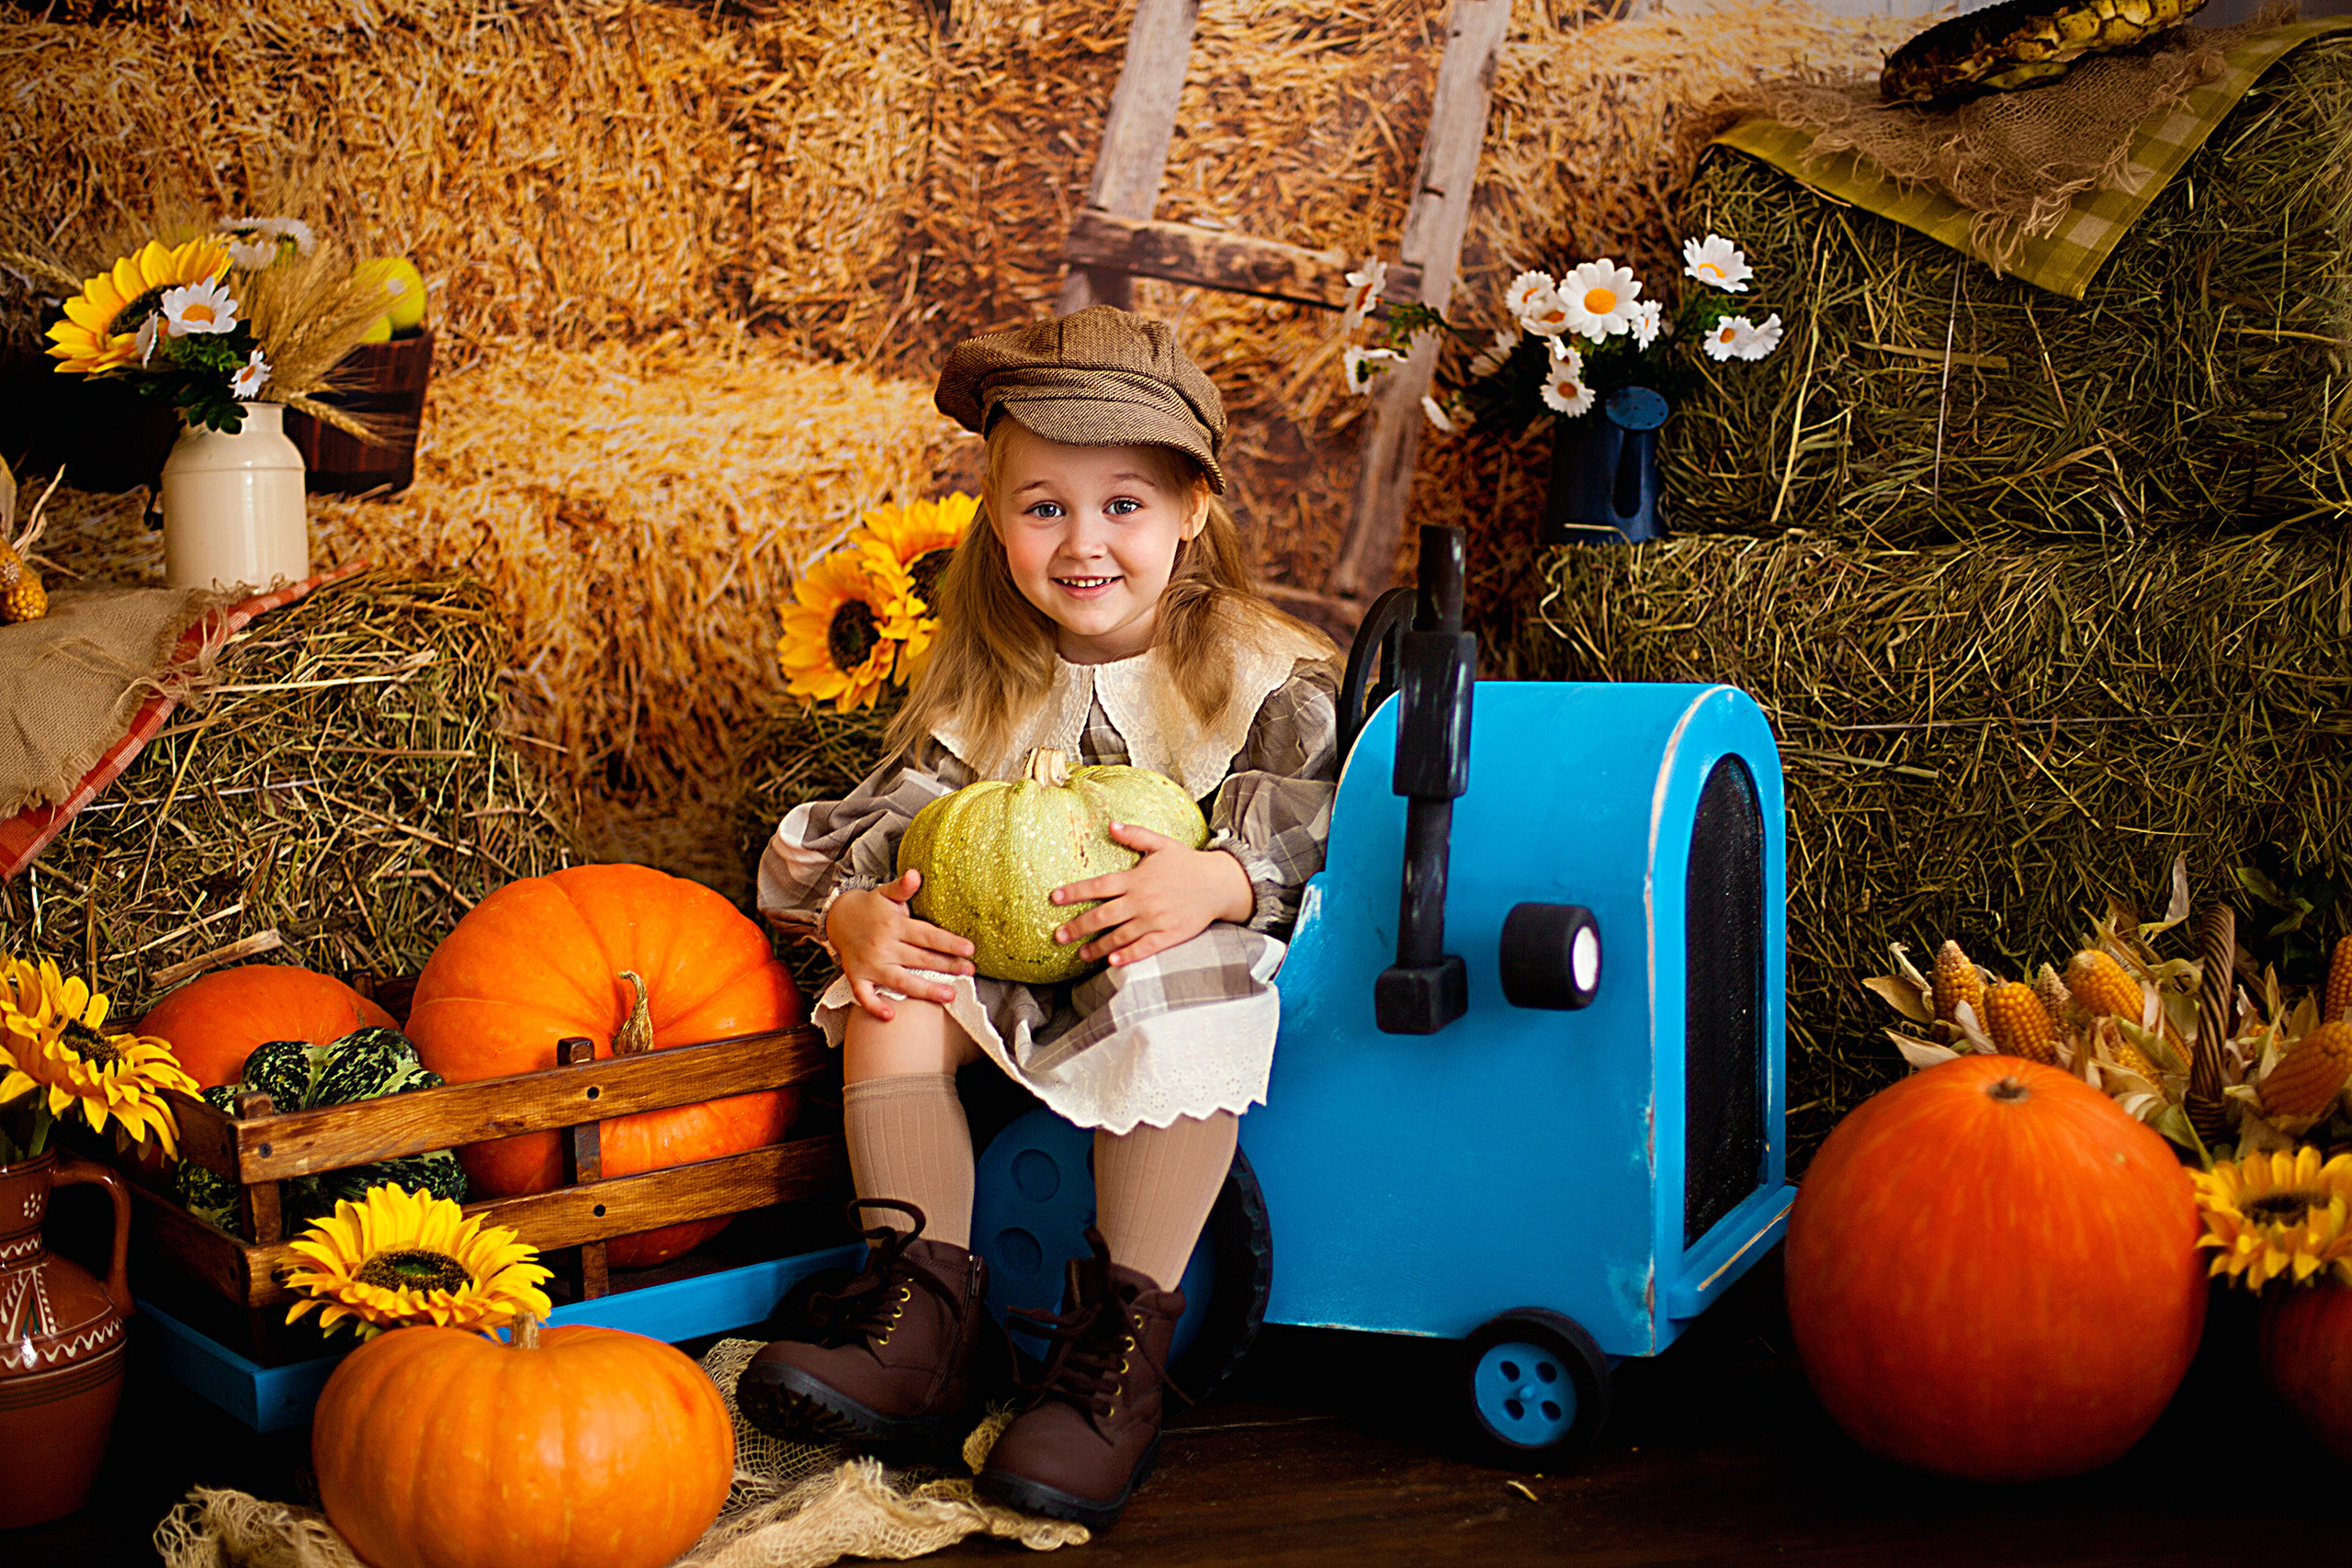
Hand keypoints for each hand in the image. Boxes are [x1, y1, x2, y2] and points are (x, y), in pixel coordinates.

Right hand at [828, 870, 977, 1020]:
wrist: (839, 919)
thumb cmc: (872, 908)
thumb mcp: (886, 893)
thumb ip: (902, 887)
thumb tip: (915, 874)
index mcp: (894, 925)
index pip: (927, 935)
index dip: (949, 942)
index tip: (970, 949)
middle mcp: (883, 946)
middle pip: (920, 959)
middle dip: (947, 966)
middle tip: (970, 972)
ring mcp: (870, 964)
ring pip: (900, 981)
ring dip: (925, 990)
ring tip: (949, 995)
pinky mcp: (857, 977)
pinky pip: (865, 996)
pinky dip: (875, 1007)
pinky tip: (891, 1016)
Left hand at [1050, 822, 1255, 968]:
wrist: (1218, 884)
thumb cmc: (1187, 863)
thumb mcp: (1161, 843)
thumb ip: (1134, 835)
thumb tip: (1110, 824)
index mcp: (1136, 879)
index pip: (1098, 887)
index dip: (1075, 892)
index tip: (1055, 898)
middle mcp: (1142, 901)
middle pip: (1102, 916)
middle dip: (1077, 927)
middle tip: (1058, 936)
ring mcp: (1155, 920)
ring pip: (1119, 936)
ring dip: (1097, 946)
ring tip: (1081, 953)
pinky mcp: (1169, 936)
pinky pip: (1144, 949)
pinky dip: (1127, 956)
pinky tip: (1112, 962)